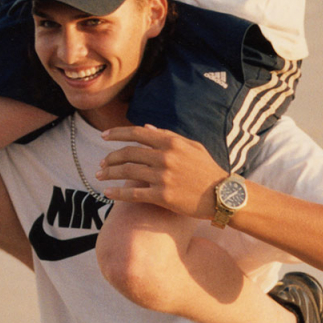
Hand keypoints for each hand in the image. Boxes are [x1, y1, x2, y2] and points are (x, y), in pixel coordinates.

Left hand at [97, 123, 223, 218]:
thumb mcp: (192, 146)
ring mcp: (163, 177)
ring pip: (127, 172)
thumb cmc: (207, 170)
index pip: (136, 133)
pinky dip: (117, 193)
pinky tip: (107, 193)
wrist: (223, 195)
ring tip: (100, 176)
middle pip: (128, 153)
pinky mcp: (163, 196)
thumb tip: (147, 126)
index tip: (104, 136)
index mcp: (171, 142)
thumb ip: (168, 136)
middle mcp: (165, 157)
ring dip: (109, 173)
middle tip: (101, 164)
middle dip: (110, 157)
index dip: (117, 134)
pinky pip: (133, 193)